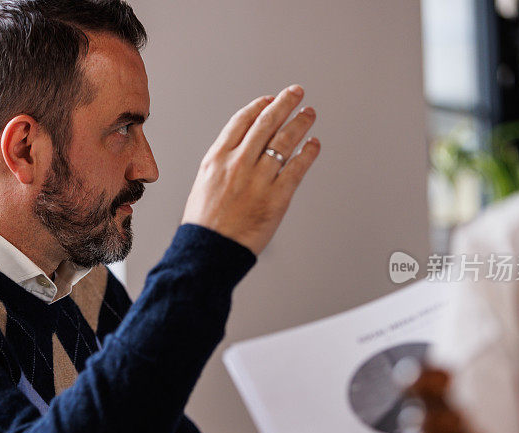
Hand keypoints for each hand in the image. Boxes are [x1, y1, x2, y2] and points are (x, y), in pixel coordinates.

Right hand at [181, 85, 320, 254]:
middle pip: (266, 124)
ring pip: (284, 141)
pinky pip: (297, 168)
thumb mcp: (204, 184)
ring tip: (309, 113)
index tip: (270, 100)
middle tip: (296, 93)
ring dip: (300, 123)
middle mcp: (238, 164)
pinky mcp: (276, 198)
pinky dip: (308, 153)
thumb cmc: (204, 224)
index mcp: (217, 159)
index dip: (259, 107)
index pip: (242, 121)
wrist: (207, 252)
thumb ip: (224, 165)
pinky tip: (314, 144)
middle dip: (284, 104)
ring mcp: (258, 180)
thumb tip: (244, 151)